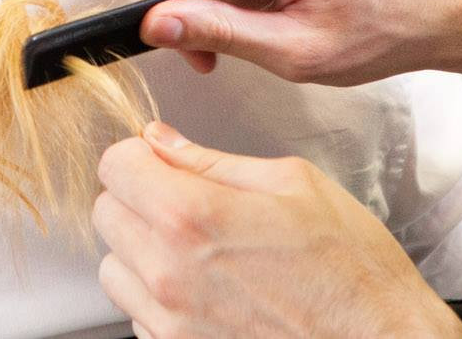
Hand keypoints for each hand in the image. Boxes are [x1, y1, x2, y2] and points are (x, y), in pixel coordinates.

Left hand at [94, 123, 461, 338]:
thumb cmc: (355, 276)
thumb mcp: (293, 186)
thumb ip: (212, 162)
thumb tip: (163, 141)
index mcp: (192, 217)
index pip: (114, 166)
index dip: (139, 158)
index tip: (160, 164)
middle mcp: (168, 272)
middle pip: (106, 214)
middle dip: (138, 200)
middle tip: (183, 205)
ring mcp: (170, 322)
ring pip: (114, 268)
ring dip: (142, 254)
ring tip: (197, 254)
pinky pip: (139, 317)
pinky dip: (159, 302)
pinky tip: (206, 293)